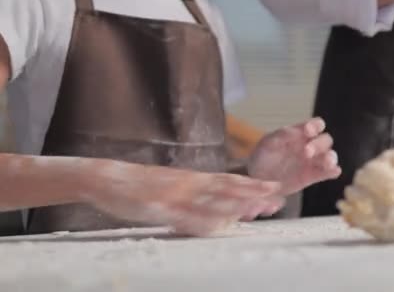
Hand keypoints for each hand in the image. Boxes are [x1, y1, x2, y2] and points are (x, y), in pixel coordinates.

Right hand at [82, 162, 284, 235]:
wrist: (107, 178)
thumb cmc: (142, 184)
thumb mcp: (174, 184)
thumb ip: (196, 191)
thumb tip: (219, 202)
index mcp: (192, 178)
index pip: (228, 180)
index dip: (252, 184)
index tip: (274, 186)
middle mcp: (187, 183)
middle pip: (225, 187)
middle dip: (252, 191)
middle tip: (276, 194)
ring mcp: (173, 195)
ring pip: (207, 200)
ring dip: (232, 204)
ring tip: (254, 207)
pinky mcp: (157, 207)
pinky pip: (181, 215)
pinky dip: (199, 220)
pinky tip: (213, 225)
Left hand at [247, 118, 341, 195]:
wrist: (258, 180)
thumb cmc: (262, 157)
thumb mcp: (267, 144)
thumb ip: (281, 135)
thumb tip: (296, 130)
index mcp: (300, 134)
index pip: (316, 125)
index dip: (315, 126)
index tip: (308, 131)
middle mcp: (310, 145)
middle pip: (325, 140)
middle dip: (318, 145)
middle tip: (307, 152)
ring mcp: (313, 161)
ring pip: (330, 156)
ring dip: (330, 157)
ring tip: (326, 163)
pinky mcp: (314, 176)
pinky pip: (329, 172)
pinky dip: (333, 171)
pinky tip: (332, 172)